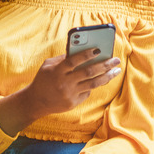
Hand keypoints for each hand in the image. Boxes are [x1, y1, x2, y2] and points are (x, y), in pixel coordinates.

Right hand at [0, 48, 121, 135]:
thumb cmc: (44, 79)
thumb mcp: (48, 66)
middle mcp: (64, 83)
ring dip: (108, 76)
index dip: (86, 55)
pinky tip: (100, 79)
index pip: (73, 61)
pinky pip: (88, 92)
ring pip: (94, 84)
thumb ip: (64, 58)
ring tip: (116, 70)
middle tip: (116, 60)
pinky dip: (94, 85)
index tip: (99, 50)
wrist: (36, 101)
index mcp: (57, 71)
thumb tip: (83, 50)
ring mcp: (70, 94)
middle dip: (105, 65)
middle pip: (88, 72)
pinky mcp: (74, 102)